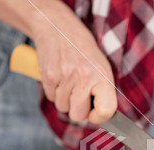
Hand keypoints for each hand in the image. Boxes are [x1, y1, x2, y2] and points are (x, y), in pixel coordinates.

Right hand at [31, 9, 116, 123]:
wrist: (59, 28)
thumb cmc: (84, 53)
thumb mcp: (102, 69)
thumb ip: (104, 93)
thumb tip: (104, 117)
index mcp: (103, 77)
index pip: (105, 111)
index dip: (99, 117)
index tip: (95, 113)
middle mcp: (84, 77)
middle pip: (78, 115)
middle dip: (78, 109)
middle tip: (79, 94)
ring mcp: (65, 77)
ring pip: (63, 108)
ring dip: (65, 99)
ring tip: (69, 81)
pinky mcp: (48, 76)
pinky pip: (51, 97)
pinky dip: (54, 91)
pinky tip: (59, 77)